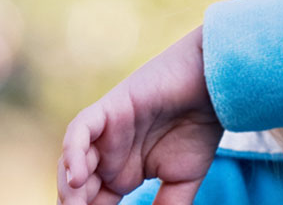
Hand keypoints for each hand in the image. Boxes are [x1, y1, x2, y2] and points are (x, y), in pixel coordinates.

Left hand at [59, 26, 223, 204]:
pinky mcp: (107, 110)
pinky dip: (73, 153)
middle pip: (78, 188)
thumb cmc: (199, 129)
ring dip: (70, 189)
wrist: (212, 89)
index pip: (94, 203)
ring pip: (72, 163)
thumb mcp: (181, 182)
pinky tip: (78, 178)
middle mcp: (108, 155)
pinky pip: (79, 131)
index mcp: (121, 173)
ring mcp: (105, 133)